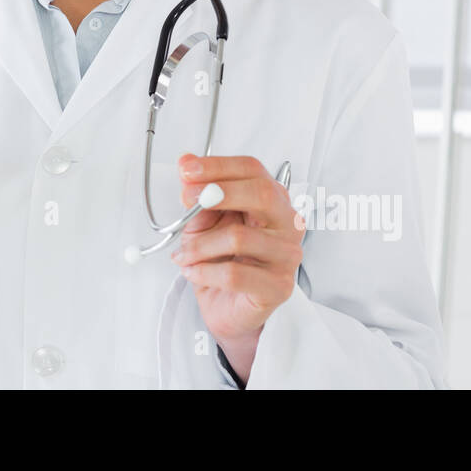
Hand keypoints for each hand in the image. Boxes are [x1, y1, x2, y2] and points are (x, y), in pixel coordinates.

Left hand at [170, 153, 304, 376]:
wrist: (226, 306)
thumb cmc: (221, 260)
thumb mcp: (204, 222)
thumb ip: (198, 195)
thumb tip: (186, 164)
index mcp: (272, 200)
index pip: (252, 170)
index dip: (218, 166)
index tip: (187, 169)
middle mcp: (287, 223)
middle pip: (261, 193)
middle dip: (218, 192)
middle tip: (187, 199)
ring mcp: (287, 255)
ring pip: (239, 237)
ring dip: (199, 245)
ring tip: (183, 254)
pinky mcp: (279, 286)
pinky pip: (235, 274)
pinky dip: (204, 271)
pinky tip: (192, 272)